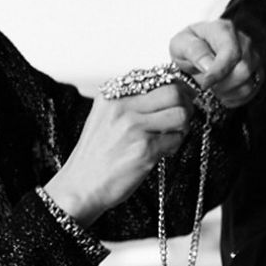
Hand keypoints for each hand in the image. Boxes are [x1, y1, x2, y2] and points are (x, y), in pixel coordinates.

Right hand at [44, 84, 190, 224]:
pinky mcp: (145, 149)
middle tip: (182, 116)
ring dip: (183, 126)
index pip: (155, 78)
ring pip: (180, 114)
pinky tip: (163, 151)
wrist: (81, 186)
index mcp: (112, 96)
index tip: (179, 98)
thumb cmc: (95, 157)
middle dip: (185, 104)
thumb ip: (129, 104)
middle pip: (173, 91)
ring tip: (172, 135)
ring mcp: (134, 128)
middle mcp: (123, 107)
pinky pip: (176, 139)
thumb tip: (166, 93)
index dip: (173, 87)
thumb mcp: (104, 119)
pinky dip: (175, 145)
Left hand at [168, 18, 260, 108]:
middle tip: (206, 85)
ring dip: (227, 93)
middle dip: (222, 84)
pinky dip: (234, 98)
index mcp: (224, 29)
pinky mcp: (257, 72)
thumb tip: (209, 66)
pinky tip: (222, 92)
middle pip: (244, 70)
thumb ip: (194, 52)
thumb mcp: (180, 44)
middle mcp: (244, 41)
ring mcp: (253, 57)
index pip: (230, 53)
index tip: (205, 84)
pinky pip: (252, 92)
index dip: (219, 72)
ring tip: (213, 88)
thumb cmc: (188, 46)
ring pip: (248, 84)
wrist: (196, 51)